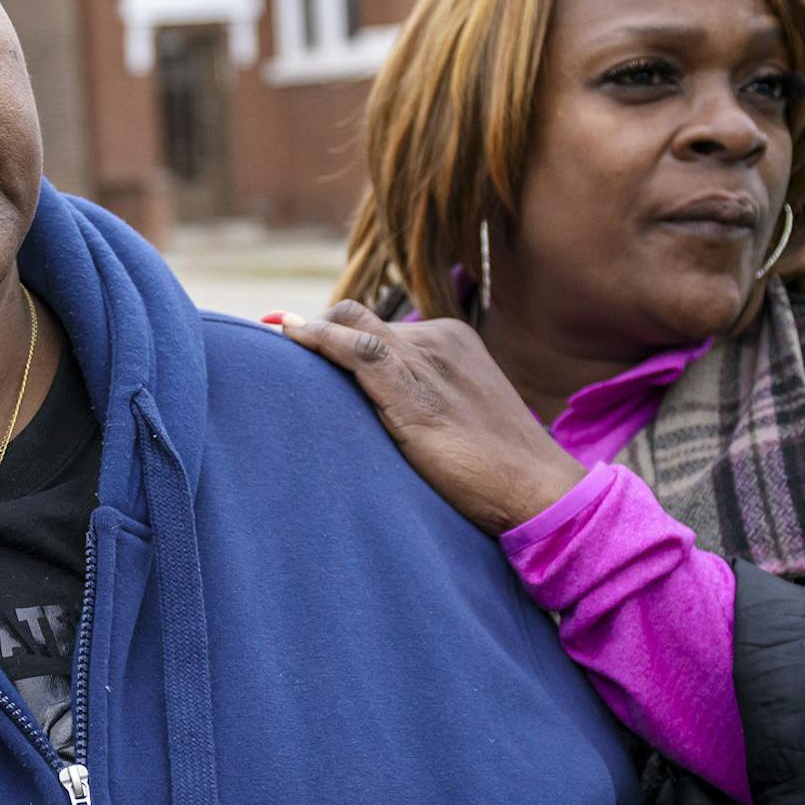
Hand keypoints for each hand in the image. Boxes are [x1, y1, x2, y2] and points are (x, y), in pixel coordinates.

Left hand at [264, 301, 586, 536]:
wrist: (535, 488)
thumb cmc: (495, 465)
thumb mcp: (455, 414)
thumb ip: (418, 396)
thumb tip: (370, 404)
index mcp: (451, 338)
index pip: (377, 323)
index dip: (333, 332)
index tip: (297, 343)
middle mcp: (437, 339)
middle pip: (356, 315)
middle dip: (315, 328)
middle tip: (279, 350)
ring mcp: (426, 361)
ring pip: (350, 326)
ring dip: (306, 333)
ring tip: (268, 343)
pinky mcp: (414, 391)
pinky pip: (356, 350)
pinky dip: (318, 340)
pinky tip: (289, 338)